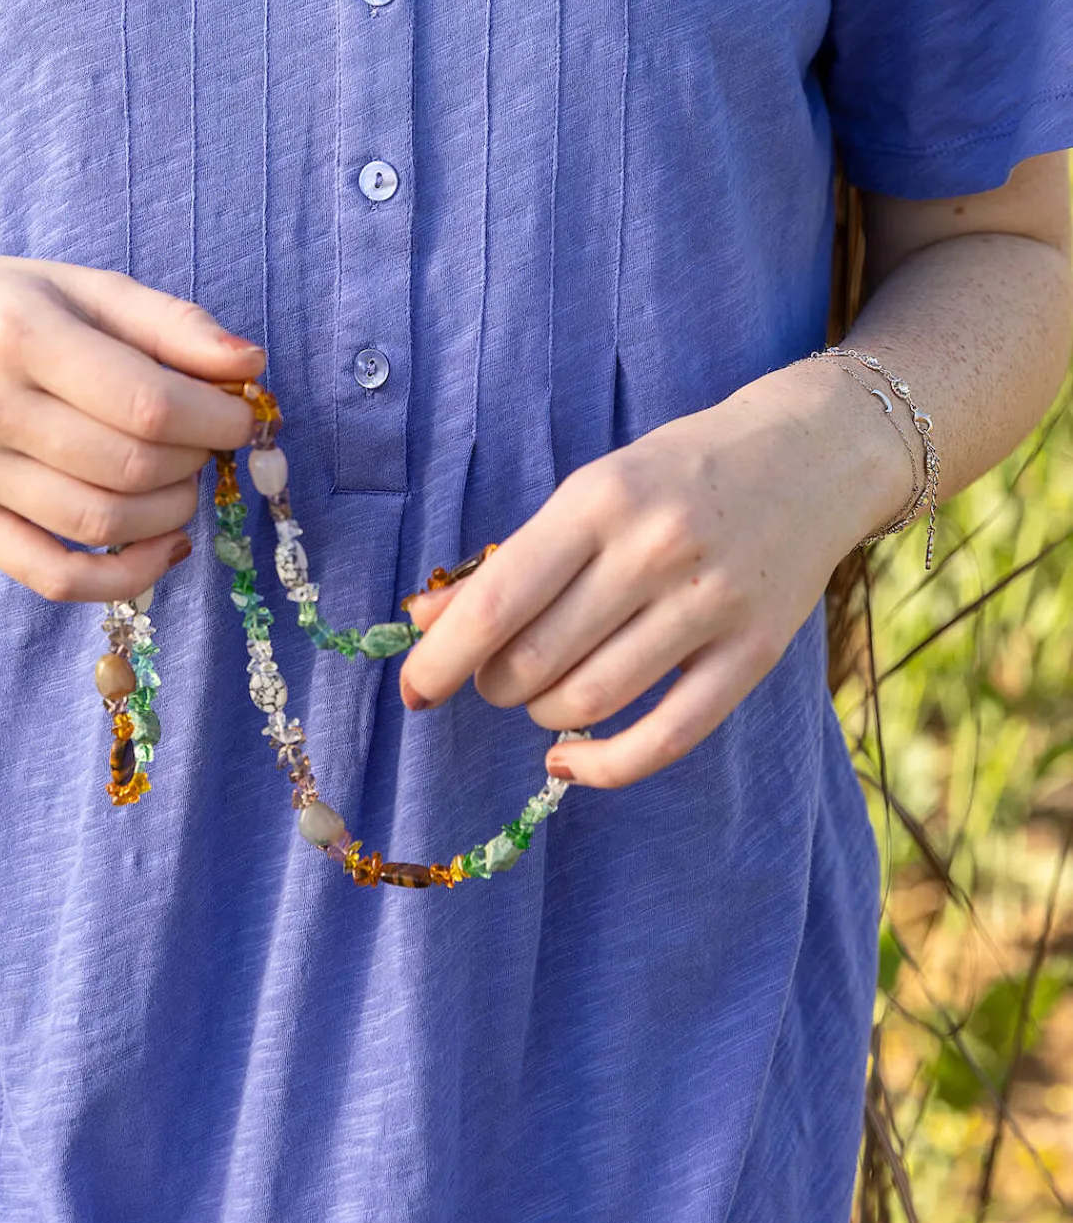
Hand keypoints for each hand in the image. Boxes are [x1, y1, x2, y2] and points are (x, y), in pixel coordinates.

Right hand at [0, 252, 264, 600]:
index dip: (215, 418)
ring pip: (98, 524)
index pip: (145, 401)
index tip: (242, 414)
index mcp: (19, 332)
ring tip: (182, 480)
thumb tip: (251, 365)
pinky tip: (164, 547)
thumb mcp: (80, 286)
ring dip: (170, 513)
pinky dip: (123, 578)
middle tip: (207, 442)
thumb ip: (170, 322)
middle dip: (195, 462)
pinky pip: (51, 576)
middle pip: (127, 466)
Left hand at [397, 359, 913, 786]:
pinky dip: (603, 767)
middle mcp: (654, 550)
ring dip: (542, 716)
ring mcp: (711, 605)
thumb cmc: (676, 474)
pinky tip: (569, 762)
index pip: (499, 601)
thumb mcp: (588, 493)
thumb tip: (423, 624)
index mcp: (599, 499)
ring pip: (589, 702)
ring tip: (541, 696)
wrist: (808, 455)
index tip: (413, 690)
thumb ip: (510, 560)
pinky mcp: (755, 654)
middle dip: (494, 685)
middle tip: (495, 677)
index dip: (441, 659)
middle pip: (537, 660)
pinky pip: (666, 738)